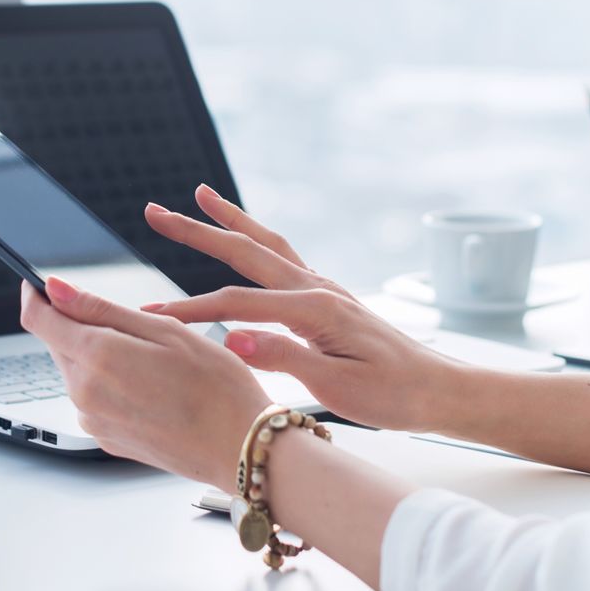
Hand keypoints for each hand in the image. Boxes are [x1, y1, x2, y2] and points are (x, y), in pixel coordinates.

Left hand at [19, 278, 271, 491]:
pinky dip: (111, 385)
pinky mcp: (106, 439)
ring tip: (152, 362)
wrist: (239, 447)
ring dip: (98, 357)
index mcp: (97, 357)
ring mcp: (93, 420)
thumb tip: (55, 289)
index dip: (35, 295)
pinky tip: (150, 387)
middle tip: (132, 327)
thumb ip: (101, 309)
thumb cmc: (216, 386)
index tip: (41, 283)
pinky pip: (94, 400)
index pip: (38, 319)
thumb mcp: (164, 330)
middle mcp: (85, 393)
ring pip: (77, 372)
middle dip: (79, 326)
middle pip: (58, 344)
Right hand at [142, 185, 464, 432]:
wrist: (437, 389)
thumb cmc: (392, 394)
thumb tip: (233, 340)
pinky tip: (246, 238)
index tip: (152, 315)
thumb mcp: (338, 384)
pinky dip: (255, 239)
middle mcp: (317, 287)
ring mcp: (323, 288)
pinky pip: (283, 256)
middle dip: (197, 230)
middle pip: (244, 251)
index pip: (237, 304)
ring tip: (200, 196)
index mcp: (315, 308)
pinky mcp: (328, 297)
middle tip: (154, 211)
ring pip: (265, 243)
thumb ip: (285, 357)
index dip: (191, 310)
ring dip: (229, 220)